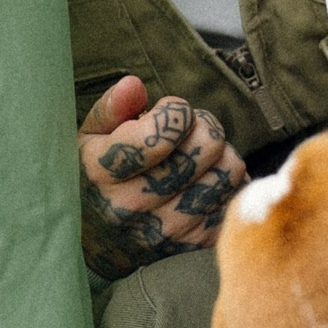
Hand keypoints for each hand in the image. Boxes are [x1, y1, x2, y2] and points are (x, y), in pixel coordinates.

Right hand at [78, 75, 246, 274]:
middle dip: (203, 126)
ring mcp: (169, 228)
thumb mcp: (90, 136)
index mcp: (103, 172)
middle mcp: (135, 205)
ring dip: (221, 154)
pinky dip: (228, 182)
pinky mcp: (196, 241)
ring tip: (198, 156)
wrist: (101, 239)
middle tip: (189, 131)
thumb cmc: (99, 174)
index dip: (175, 110)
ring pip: (229, 170)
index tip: (168, 112)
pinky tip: (206, 180)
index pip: (162, 134)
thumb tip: (134, 85)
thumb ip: (112, 107)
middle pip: (207, 145)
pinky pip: (237, 197)